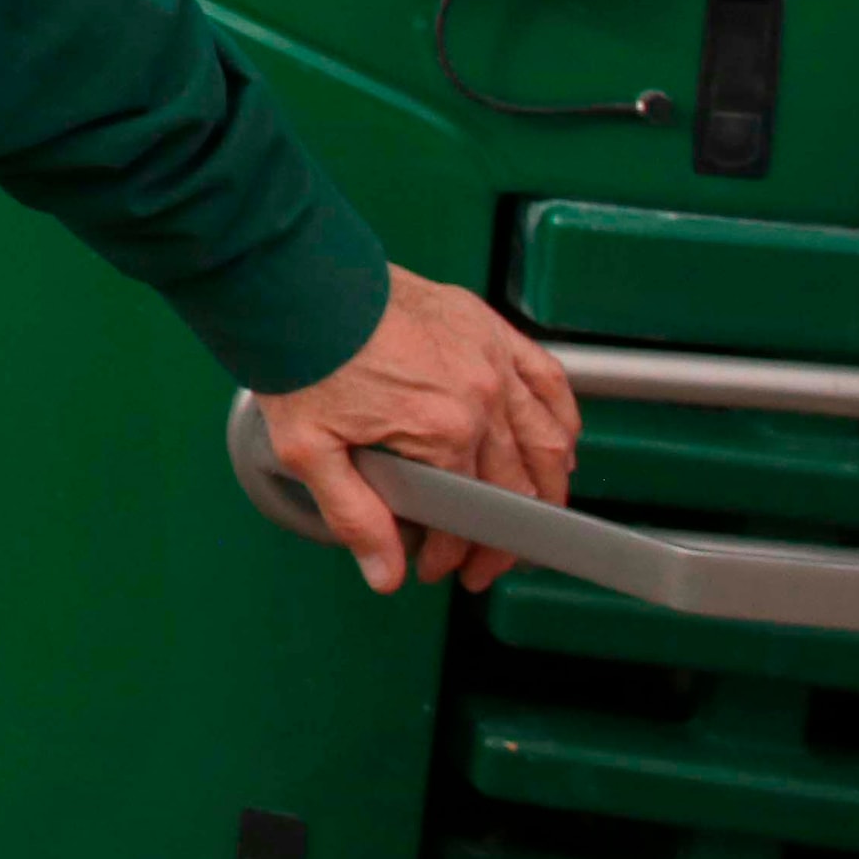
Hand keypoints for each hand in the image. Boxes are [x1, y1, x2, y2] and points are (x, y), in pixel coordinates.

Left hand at [252, 268, 577, 595]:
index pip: (470, 513)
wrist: (297, 284)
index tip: (434, 565)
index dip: (453, 551)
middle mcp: (481, 396)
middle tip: (479, 561)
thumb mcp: (310, 451)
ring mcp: (491, 358)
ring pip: (547, 440)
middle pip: (515, 485)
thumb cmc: (300, 357)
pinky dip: (562, 419)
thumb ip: (354, 517)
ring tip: (527, 520)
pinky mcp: (488, 327)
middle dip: (498, 537)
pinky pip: (548, 380)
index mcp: (442, 431)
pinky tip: (559, 445)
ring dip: (545, 489)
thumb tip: (385, 574)